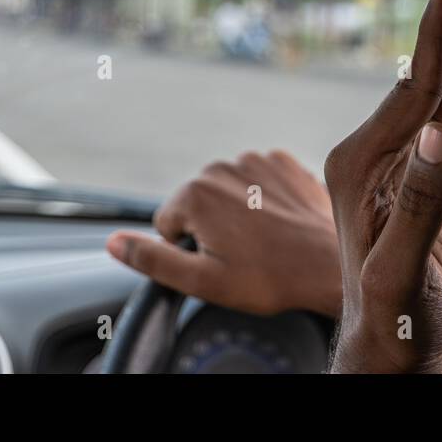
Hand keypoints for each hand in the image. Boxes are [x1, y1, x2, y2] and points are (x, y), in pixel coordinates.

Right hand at [106, 150, 342, 317]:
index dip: (188, 249)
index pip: (168, 224)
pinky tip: (280, 221)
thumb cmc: (268, 278)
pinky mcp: (283, 160)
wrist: (330, 264)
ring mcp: (255, 159)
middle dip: (211, 227)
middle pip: (196, 202)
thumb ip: (152, 258)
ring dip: (237, 211)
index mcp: (194, 193)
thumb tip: (112, 242)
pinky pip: (258, 179)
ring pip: (227, 190)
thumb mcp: (201, 281)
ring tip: (264, 240)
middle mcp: (221, 166)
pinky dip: (263, 198)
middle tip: (242, 255)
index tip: (219, 262)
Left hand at [324, 0, 441, 372]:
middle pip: (424, 77)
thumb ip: (419, 204)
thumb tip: (438, 131)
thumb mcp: (401, 272)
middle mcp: (381, 160)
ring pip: (441, 98)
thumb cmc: (392, 328)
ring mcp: (408, 173)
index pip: (414, 86)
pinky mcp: (433, 191)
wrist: (392, 360)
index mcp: (365, 166)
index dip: (436, 32)